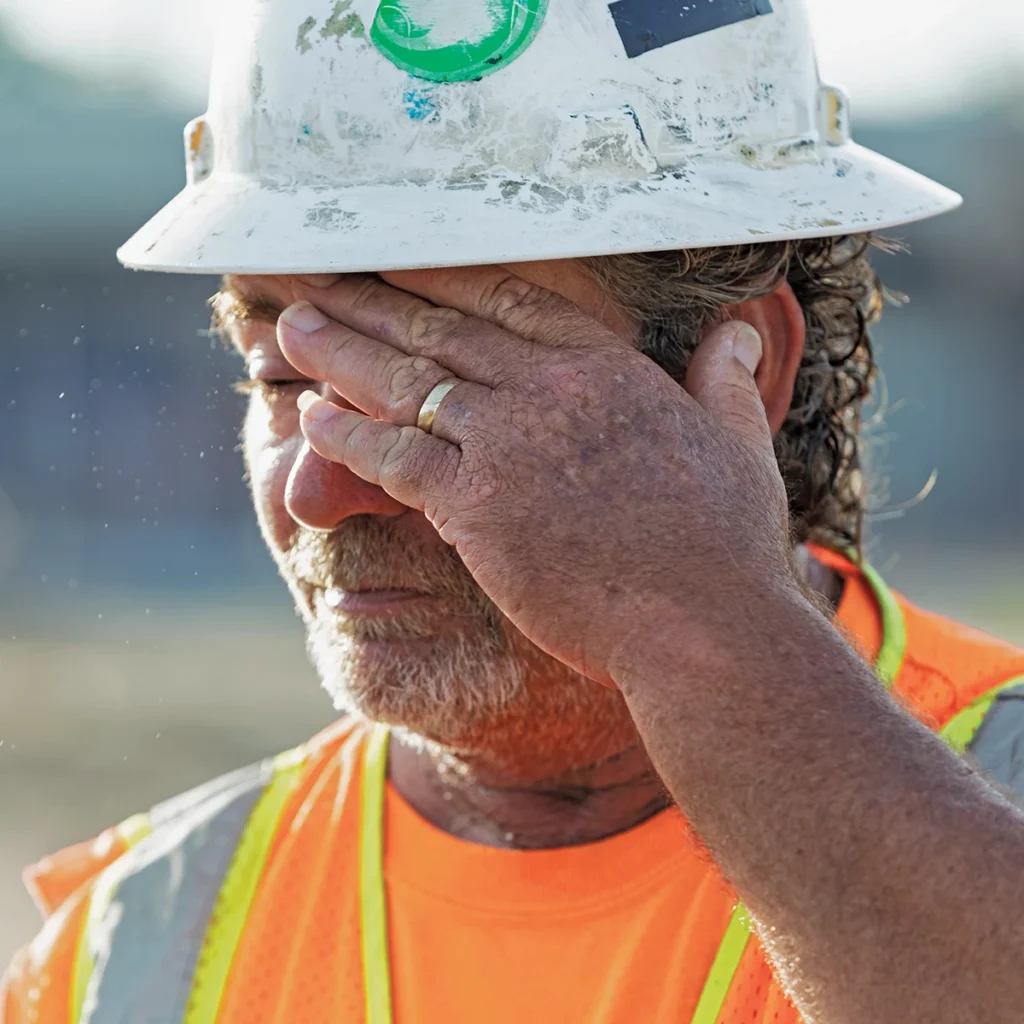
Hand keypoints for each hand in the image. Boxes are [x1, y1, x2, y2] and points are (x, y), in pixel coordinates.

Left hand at [273, 267, 794, 685]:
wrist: (704, 623)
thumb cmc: (726, 545)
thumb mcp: (740, 442)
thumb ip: (727, 381)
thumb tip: (740, 334)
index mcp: (607, 371)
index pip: (509, 304)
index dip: (444, 281)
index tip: (400, 265)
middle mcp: (549, 394)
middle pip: (440, 333)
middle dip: (371, 303)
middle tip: (317, 280)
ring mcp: (508, 447)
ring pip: (405, 385)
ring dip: (341, 352)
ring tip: (292, 329)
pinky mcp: (477, 509)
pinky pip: (394, 459)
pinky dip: (347, 436)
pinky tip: (310, 415)